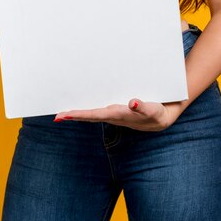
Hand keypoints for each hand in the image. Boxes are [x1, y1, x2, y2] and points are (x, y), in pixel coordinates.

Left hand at [54, 98, 183, 131]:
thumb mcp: (153, 110)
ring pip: (93, 112)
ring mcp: (114, 113)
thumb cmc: (157, 113)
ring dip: (79, 111)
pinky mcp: (117, 109)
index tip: (64, 115)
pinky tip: (82, 104)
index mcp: (119, 115)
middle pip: (89, 115)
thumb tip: (132, 102)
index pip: (95, 114)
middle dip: (73, 115)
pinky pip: (99, 108)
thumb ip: (143, 107)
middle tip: (57, 115)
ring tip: (64, 111)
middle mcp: (113, 115)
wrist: (163, 118)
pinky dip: (88, 107)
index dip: (79, 114)